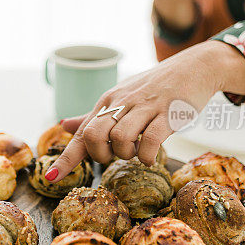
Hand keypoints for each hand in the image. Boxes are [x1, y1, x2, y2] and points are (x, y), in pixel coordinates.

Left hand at [47, 41, 244, 181]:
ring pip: (120, 139)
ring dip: (127, 154)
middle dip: (100, 155)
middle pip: (94, 135)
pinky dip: (147, 156)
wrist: (194, 68)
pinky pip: (150, 141)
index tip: (50, 176)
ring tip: (138, 150)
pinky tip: (151, 156)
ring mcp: (145, 107)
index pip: (81, 133)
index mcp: (107, 102)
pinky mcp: (168, 114)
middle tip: (116, 154)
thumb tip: (63, 125)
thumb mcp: (120, 98)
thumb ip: (93, 116)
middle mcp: (121, 103)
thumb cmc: (154, 88)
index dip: (66, 158)